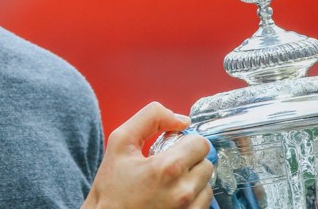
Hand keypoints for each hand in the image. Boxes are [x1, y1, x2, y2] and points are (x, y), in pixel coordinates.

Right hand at [83, 102, 213, 208]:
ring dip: (192, 181)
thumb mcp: (120, 142)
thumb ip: (150, 118)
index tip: (173, 149)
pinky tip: (172, 199)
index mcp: (168, 168)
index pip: (201, 143)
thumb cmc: (111, 188)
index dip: (185, 142)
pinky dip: (192, 199)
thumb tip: (181, 120)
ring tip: (169, 185)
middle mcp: (183, 192)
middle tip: (168, 167)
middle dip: (189, 161)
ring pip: (207, 185)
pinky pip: (204, 204)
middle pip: (206, 164)